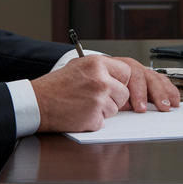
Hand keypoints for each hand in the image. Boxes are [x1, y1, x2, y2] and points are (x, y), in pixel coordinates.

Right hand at [32, 55, 179, 132]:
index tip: (145, 95)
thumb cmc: (57, 87)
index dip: (132, 84)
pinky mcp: (94, 114)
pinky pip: (105, 120)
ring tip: (84, 104)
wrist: (36, 102)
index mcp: (98, 63)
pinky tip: (80, 114)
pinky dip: (95, 121)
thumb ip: (105, 73)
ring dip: (106, 110)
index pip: (130, 72)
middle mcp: (100, 77)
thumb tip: (129, 84)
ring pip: (117, 107)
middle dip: (124, 99)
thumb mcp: (81, 68)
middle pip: (127, 91)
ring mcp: (98, 96)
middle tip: (130, 105)